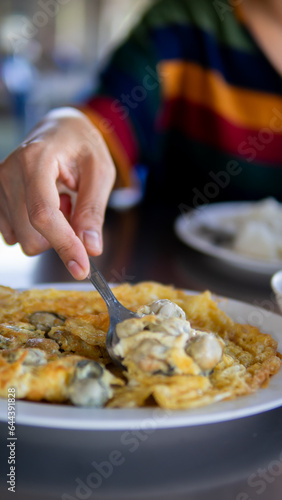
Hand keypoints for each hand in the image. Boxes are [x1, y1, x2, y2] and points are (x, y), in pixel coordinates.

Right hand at [0, 108, 115, 278]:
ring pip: (24, 240)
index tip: (81, 268)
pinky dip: (36, 229)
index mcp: (36, 161)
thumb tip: (90, 249)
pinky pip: (16, 235)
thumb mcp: (101, 172)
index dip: (63, 245)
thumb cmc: (83, 146)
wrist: (60, 130)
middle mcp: (9, 173)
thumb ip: (93, 211)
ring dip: (50, 231)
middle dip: (61, 235)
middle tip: (73, 206)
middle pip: (32, 236)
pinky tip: (46, 205)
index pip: (44, 214)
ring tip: (60, 201)